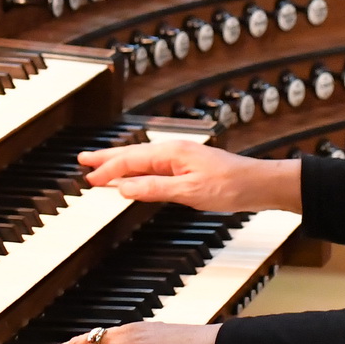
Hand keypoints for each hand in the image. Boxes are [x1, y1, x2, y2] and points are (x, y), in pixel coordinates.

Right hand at [78, 140, 296, 213]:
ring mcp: (182, 158)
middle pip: (132, 153)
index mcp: (171, 153)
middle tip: (83, 160)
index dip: (107, 170)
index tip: (88, 178)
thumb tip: (123, 188)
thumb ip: (154, 189)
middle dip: (107, 158)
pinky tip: (135, 175)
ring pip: (142, 159)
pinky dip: (137, 169)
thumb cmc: (231, 187)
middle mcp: (174, 151)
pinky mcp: (189, 167)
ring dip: (120, 162)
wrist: (261, 184)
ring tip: (101, 165)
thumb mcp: (189, 192)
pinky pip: (154, 166)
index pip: (130, 161)